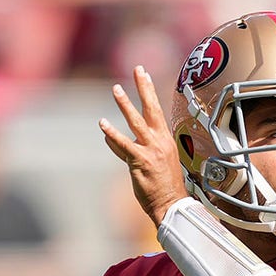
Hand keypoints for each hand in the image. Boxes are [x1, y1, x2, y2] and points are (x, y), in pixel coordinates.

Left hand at [99, 65, 187, 226]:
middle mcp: (160, 142)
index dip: (150, 92)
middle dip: (145, 88)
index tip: (144, 75)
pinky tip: (103, 125)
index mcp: (166, 141)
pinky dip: (113, 135)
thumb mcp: (156, 163)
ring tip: (116, 89)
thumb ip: (134, 149)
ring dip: (126, 104)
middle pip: (152, 109)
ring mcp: (151, 151)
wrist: (172, 205)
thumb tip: (112, 141)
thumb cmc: (165, 188)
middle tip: (139, 70)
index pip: (157, 111)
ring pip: (137, 122)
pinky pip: (124, 145)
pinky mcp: (141, 161)